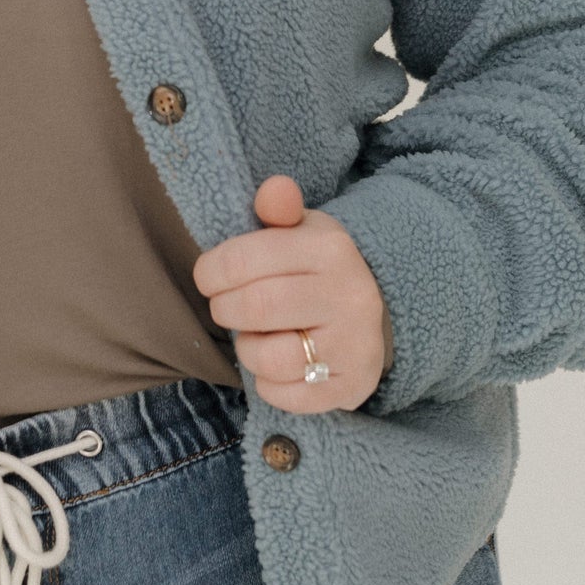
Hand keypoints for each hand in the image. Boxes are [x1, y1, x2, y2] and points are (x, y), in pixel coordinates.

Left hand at [192, 176, 390, 413]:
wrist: (376, 313)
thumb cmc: (318, 269)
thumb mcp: (303, 230)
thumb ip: (278, 209)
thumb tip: (275, 189)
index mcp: (331, 249)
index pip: (245, 259)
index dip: (212, 272)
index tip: (208, 277)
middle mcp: (348, 296)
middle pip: (255, 308)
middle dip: (225, 309)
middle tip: (226, 307)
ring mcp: (353, 345)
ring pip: (269, 358)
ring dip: (247, 349)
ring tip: (256, 336)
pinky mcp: (350, 386)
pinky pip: (285, 395)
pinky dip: (268, 383)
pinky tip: (277, 364)